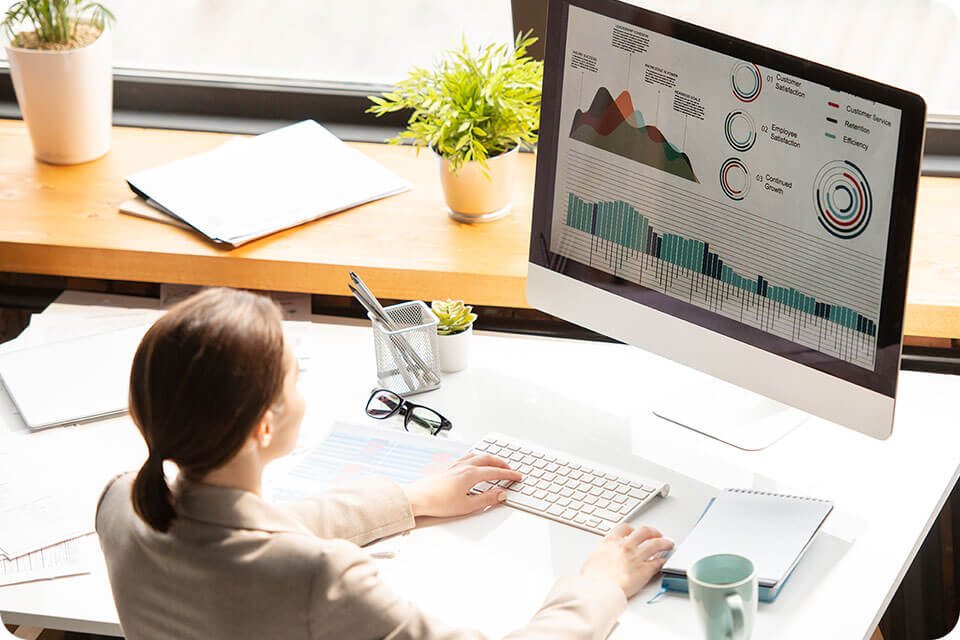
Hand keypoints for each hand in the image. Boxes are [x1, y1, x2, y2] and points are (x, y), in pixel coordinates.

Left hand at [403, 452, 521, 517]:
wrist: (417, 498)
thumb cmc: (438, 502)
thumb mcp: (467, 506)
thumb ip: (487, 499)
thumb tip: (501, 494)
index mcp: (471, 474)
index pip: (496, 472)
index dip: (509, 475)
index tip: (518, 477)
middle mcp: (464, 466)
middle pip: (488, 459)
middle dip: (502, 464)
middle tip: (510, 470)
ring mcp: (455, 465)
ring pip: (478, 455)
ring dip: (490, 458)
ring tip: (496, 464)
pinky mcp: (448, 467)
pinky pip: (468, 457)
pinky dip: (478, 458)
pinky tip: (475, 463)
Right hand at [580, 523, 673, 598]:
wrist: (599, 589)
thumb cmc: (593, 579)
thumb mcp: (592, 560)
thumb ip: (601, 556)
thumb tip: (600, 560)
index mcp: (611, 542)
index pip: (624, 528)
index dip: (631, 529)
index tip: (634, 531)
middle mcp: (625, 546)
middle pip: (644, 531)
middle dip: (652, 531)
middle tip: (656, 534)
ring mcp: (636, 557)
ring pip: (656, 544)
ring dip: (664, 542)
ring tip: (669, 543)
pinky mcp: (645, 570)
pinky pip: (658, 562)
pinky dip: (663, 560)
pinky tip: (665, 560)